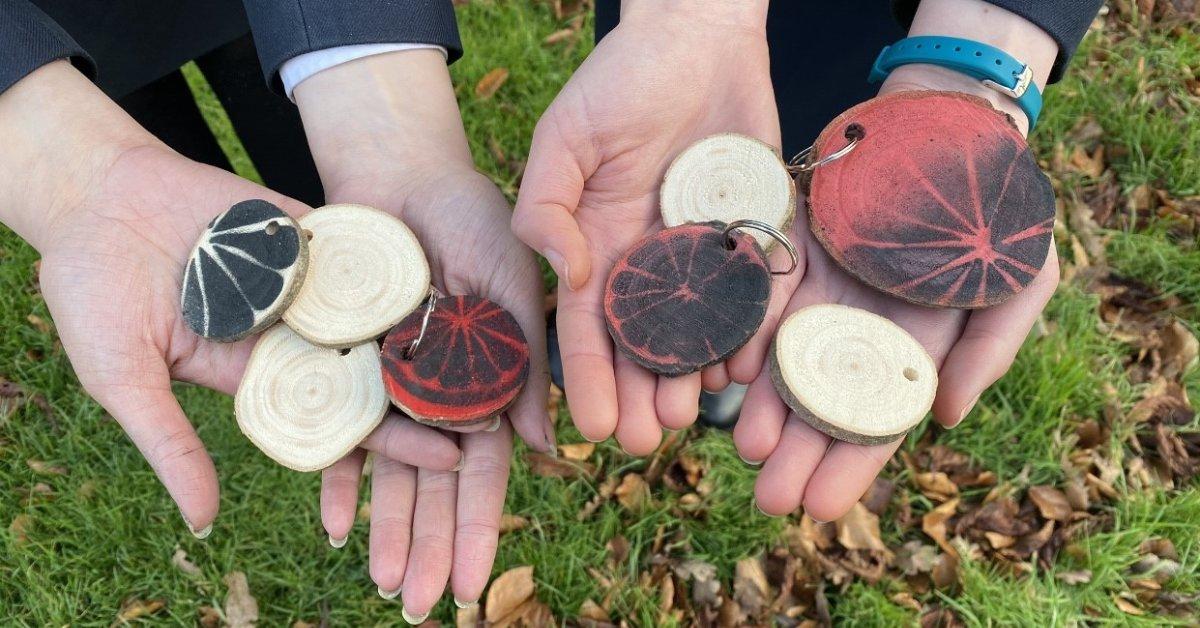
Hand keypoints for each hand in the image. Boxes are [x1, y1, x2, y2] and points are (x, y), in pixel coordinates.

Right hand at [0, 62, 462, 536]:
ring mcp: (306, 288)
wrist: (95, 197)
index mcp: (256, 378)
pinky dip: (409, 274)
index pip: (335, 419)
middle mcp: (291, 338)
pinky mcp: (312, 240)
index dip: (391, 441)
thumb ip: (169, 443)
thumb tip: (202, 523)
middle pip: (373, 374)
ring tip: (495, 357)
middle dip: (428, 398)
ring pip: (381, 318)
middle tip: (495, 414)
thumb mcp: (123, 376)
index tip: (448, 458)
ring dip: (433, 339)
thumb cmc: (92, 292)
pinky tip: (462, 288)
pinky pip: (367, 258)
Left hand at [294, 51, 547, 615]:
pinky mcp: (348, 364)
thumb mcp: (513, 282)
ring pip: (388, 470)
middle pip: (434, 486)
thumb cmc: (474, 218)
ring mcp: (394, 384)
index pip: (486, 469)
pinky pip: (338, 427)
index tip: (473, 585)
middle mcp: (443, 394)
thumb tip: (549, 449)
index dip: (478, 528)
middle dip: (429, 546)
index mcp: (492, 381)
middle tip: (420, 607)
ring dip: (385, 527)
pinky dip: (335, 472)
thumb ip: (526, 362)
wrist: (404, 175)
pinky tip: (332, 522)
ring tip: (381, 585)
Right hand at [511, 0, 780, 453]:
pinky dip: (754, 331)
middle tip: (641, 439)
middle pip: (643, 342)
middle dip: (638, 393)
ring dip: (692, 376)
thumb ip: (547, 206)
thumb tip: (568, 274)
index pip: (588, 324)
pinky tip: (746, 368)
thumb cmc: (622, 78)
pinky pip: (758, 292)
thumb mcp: (566, 137)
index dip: (585, 376)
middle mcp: (651, 258)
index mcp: (600, 242)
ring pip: (700, 330)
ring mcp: (704, 249)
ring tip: (690, 415)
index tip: (587, 428)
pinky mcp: (755, 230)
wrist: (699, 35)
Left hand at [730, 0, 1061, 520]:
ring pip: (781, 358)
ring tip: (743, 444)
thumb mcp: (1020, 279)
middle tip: (769, 497)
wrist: (952, 127)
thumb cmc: (998, 209)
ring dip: (762, 404)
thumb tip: (945, 419)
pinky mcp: (786, 250)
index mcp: (910, 348)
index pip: (876, 420)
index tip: (823, 508)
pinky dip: (743, 334)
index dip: (850, 465)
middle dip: (796, 452)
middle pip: (820, 402)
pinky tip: (725, 372)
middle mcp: (856, 330)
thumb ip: (989, 349)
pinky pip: (757, 297)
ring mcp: (817, 293)